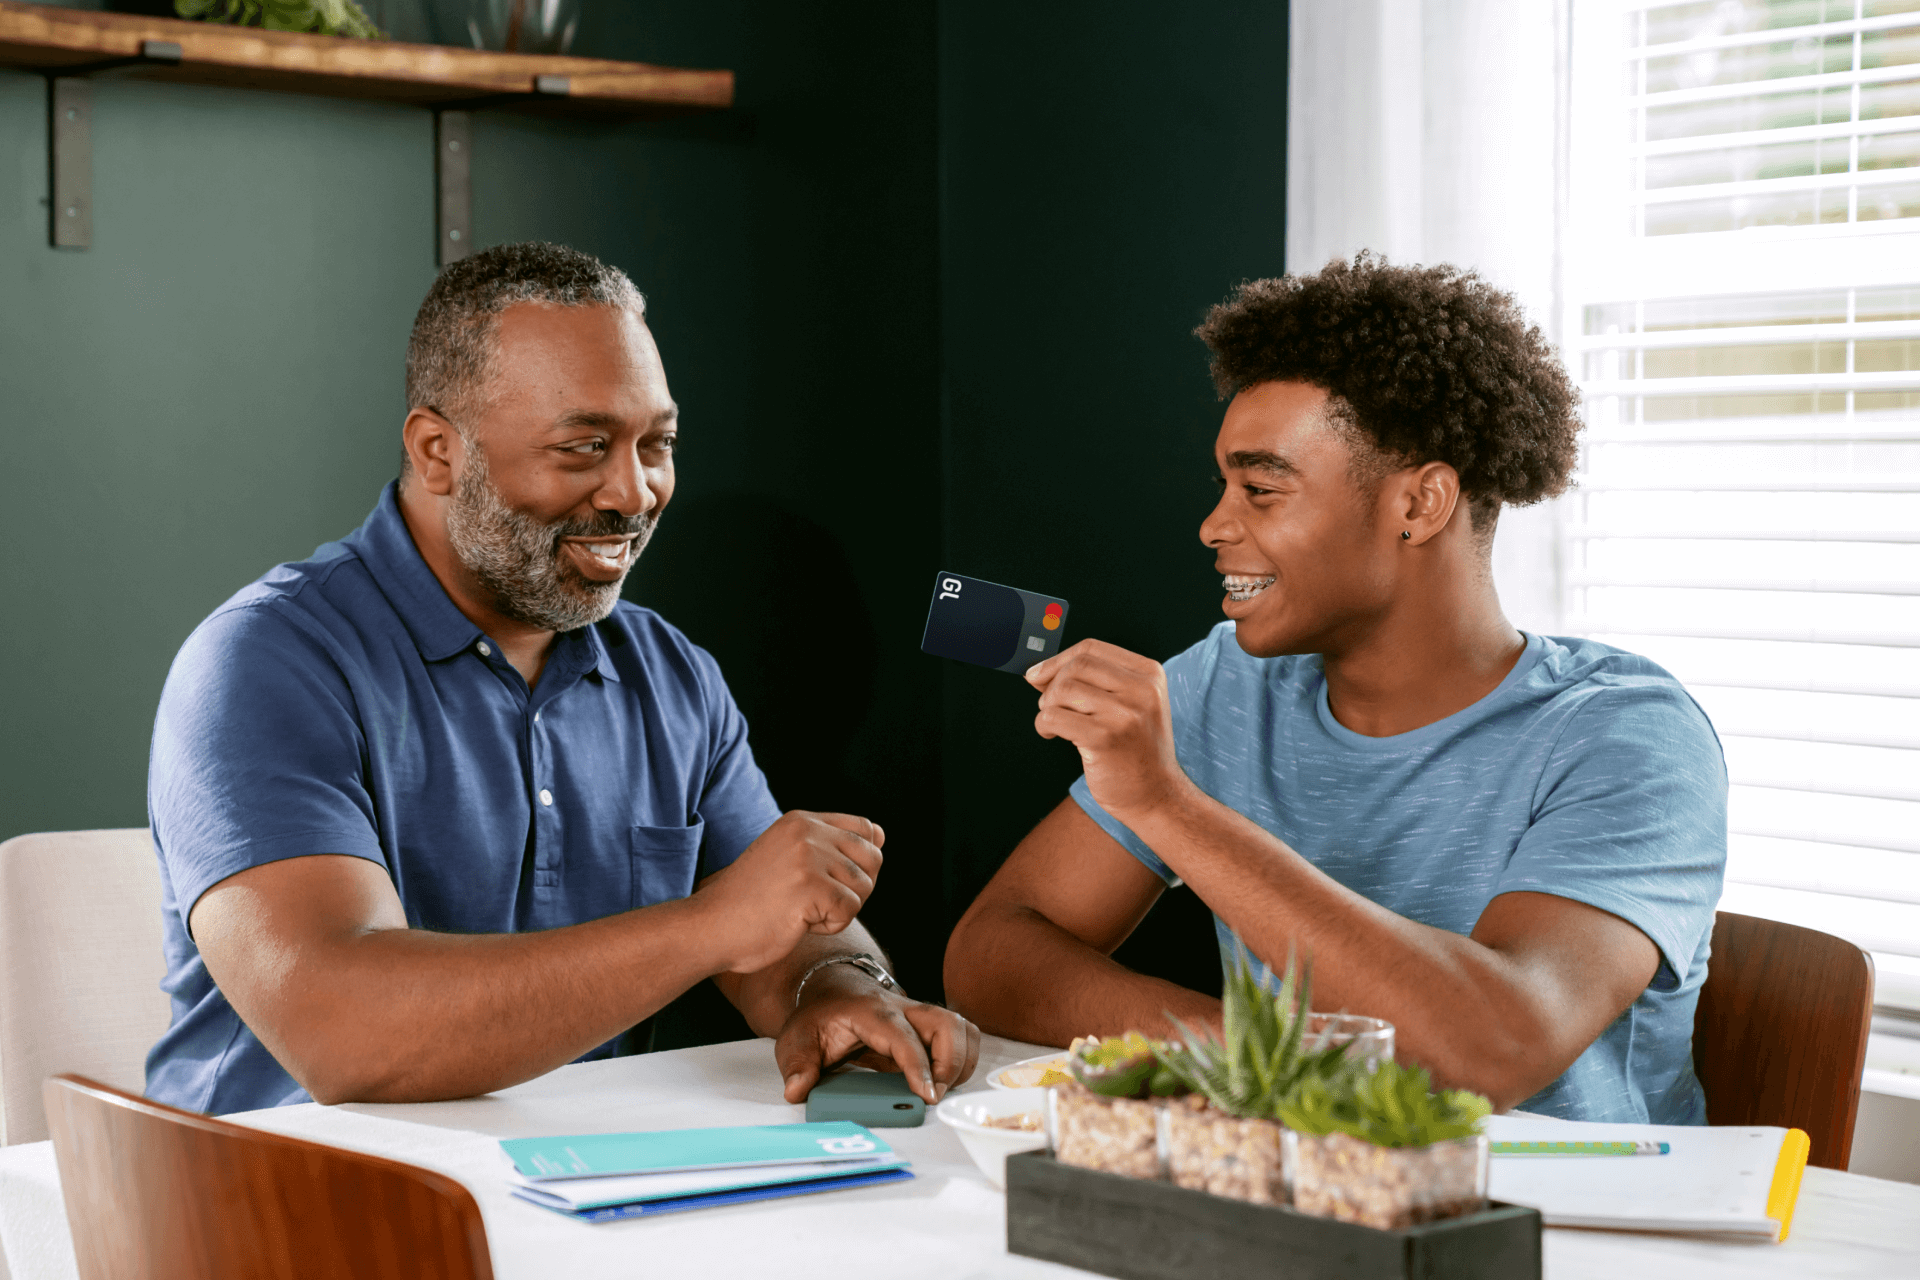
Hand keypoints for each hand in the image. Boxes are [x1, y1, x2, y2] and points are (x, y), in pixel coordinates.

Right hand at [691, 811, 884, 973]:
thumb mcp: (788, 857)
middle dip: (855, 888)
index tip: (830, 880)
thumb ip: (830, 844)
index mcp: (802, 820)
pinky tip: (799, 922)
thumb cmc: (750, 902)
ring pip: (864, 887)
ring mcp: (808, 857)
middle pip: (872, 858)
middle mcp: (807, 831)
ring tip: (801, 911)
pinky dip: (829, 926)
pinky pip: (849, 910)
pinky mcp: (810, 887)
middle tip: (817, 902)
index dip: (862, 861)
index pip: (865, 829)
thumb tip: (880, 835)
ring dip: (839, 910)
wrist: (711, 927)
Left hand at [774, 966, 981, 1104]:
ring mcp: (918, 1016)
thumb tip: (797, 1090)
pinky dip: (964, 1059)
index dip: (919, 1066)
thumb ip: (797, 1065)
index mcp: (871, 1012)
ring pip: (962, 1027)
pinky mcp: (928, 1027)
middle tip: (934, 1094)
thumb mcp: (796, 1039)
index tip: (927, 1094)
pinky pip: (962, 1036)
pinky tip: (944, 1080)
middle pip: (947, 1024)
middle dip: (951, 1062)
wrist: (832, 990)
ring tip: (941, 1089)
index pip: (903, 1037)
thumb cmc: (819, 1016)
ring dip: (962, 1061)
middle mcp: (902, 1009)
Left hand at [1027, 639, 1190, 819]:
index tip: (1039, 674)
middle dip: (1052, 684)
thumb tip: (1039, 672)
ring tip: (1056, 723)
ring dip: (1048, 706)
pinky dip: (1044, 725)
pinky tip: (1054, 735)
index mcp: (1149, 674)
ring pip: (1063, 690)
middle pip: (1076, 665)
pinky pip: (1054, 717)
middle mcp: (1141, 690)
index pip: (1092, 648)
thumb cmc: (1135, 750)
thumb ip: (1090, 683)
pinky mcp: (1105, 738)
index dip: (1059, 659)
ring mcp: (1125, 714)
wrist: (1155, 795)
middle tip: (1050, 705)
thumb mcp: (1127, 706)